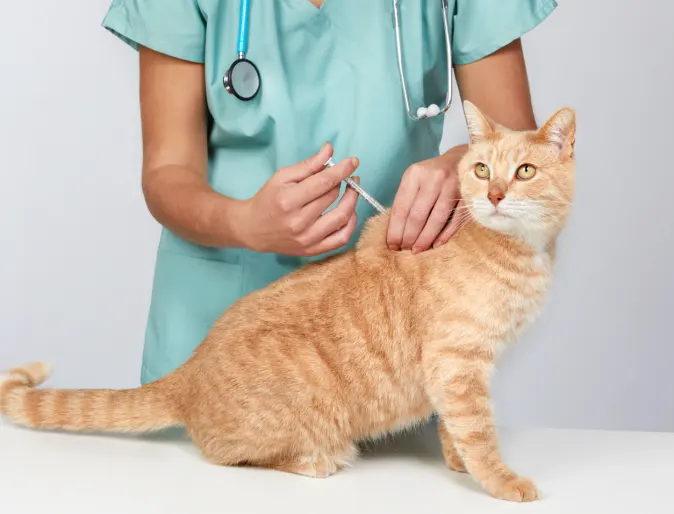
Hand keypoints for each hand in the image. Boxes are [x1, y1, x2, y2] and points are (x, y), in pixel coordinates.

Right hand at [237, 143, 359, 255]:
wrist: (252, 229)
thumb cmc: (267, 199)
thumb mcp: (282, 177)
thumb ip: (308, 165)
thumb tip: (329, 150)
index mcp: (289, 200)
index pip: (323, 182)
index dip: (342, 170)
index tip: (353, 162)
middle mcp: (299, 222)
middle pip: (332, 197)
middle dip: (343, 182)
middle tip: (346, 176)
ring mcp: (307, 239)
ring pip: (342, 218)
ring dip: (352, 201)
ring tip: (352, 190)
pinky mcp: (312, 250)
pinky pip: (341, 239)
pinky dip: (351, 224)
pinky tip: (350, 212)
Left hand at [387, 145, 466, 253]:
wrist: (463, 159)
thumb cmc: (433, 174)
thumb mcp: (416, 179)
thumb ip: (407, 199)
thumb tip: (396, 231)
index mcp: (415, 174)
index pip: (401, 207)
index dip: (395, 229)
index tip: (392, 244)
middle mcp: (433, 178)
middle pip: (417, 216)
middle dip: (408, 237)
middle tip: (404, 250)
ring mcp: (452, 186)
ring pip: (436, 220)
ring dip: (425, 239)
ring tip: (417, 250)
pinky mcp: (468, 195)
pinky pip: (454, 220)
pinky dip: (444, 235)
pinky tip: (435, 245)